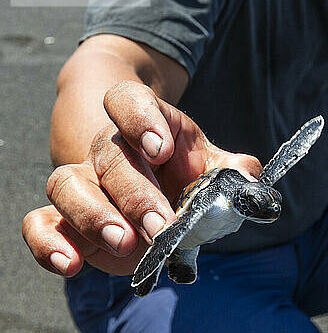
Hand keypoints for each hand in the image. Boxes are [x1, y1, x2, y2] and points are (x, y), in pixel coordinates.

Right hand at [22, 81, 260, 276]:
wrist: (155, 190)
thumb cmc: (184, 172)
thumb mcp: (213, 165)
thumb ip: (233, 170)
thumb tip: (250, 179)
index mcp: (146, 123)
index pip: (128, 100)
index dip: (139, 119)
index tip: (159, 150)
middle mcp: (110, 148)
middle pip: (109, 155)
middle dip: (136, 193)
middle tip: (161, 226)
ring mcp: (84, 181)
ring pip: (65, 183)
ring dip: (93, 215)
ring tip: (124, 243)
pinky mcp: (65, 218)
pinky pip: (40, 223)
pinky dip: (50, 243)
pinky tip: (72, 264)